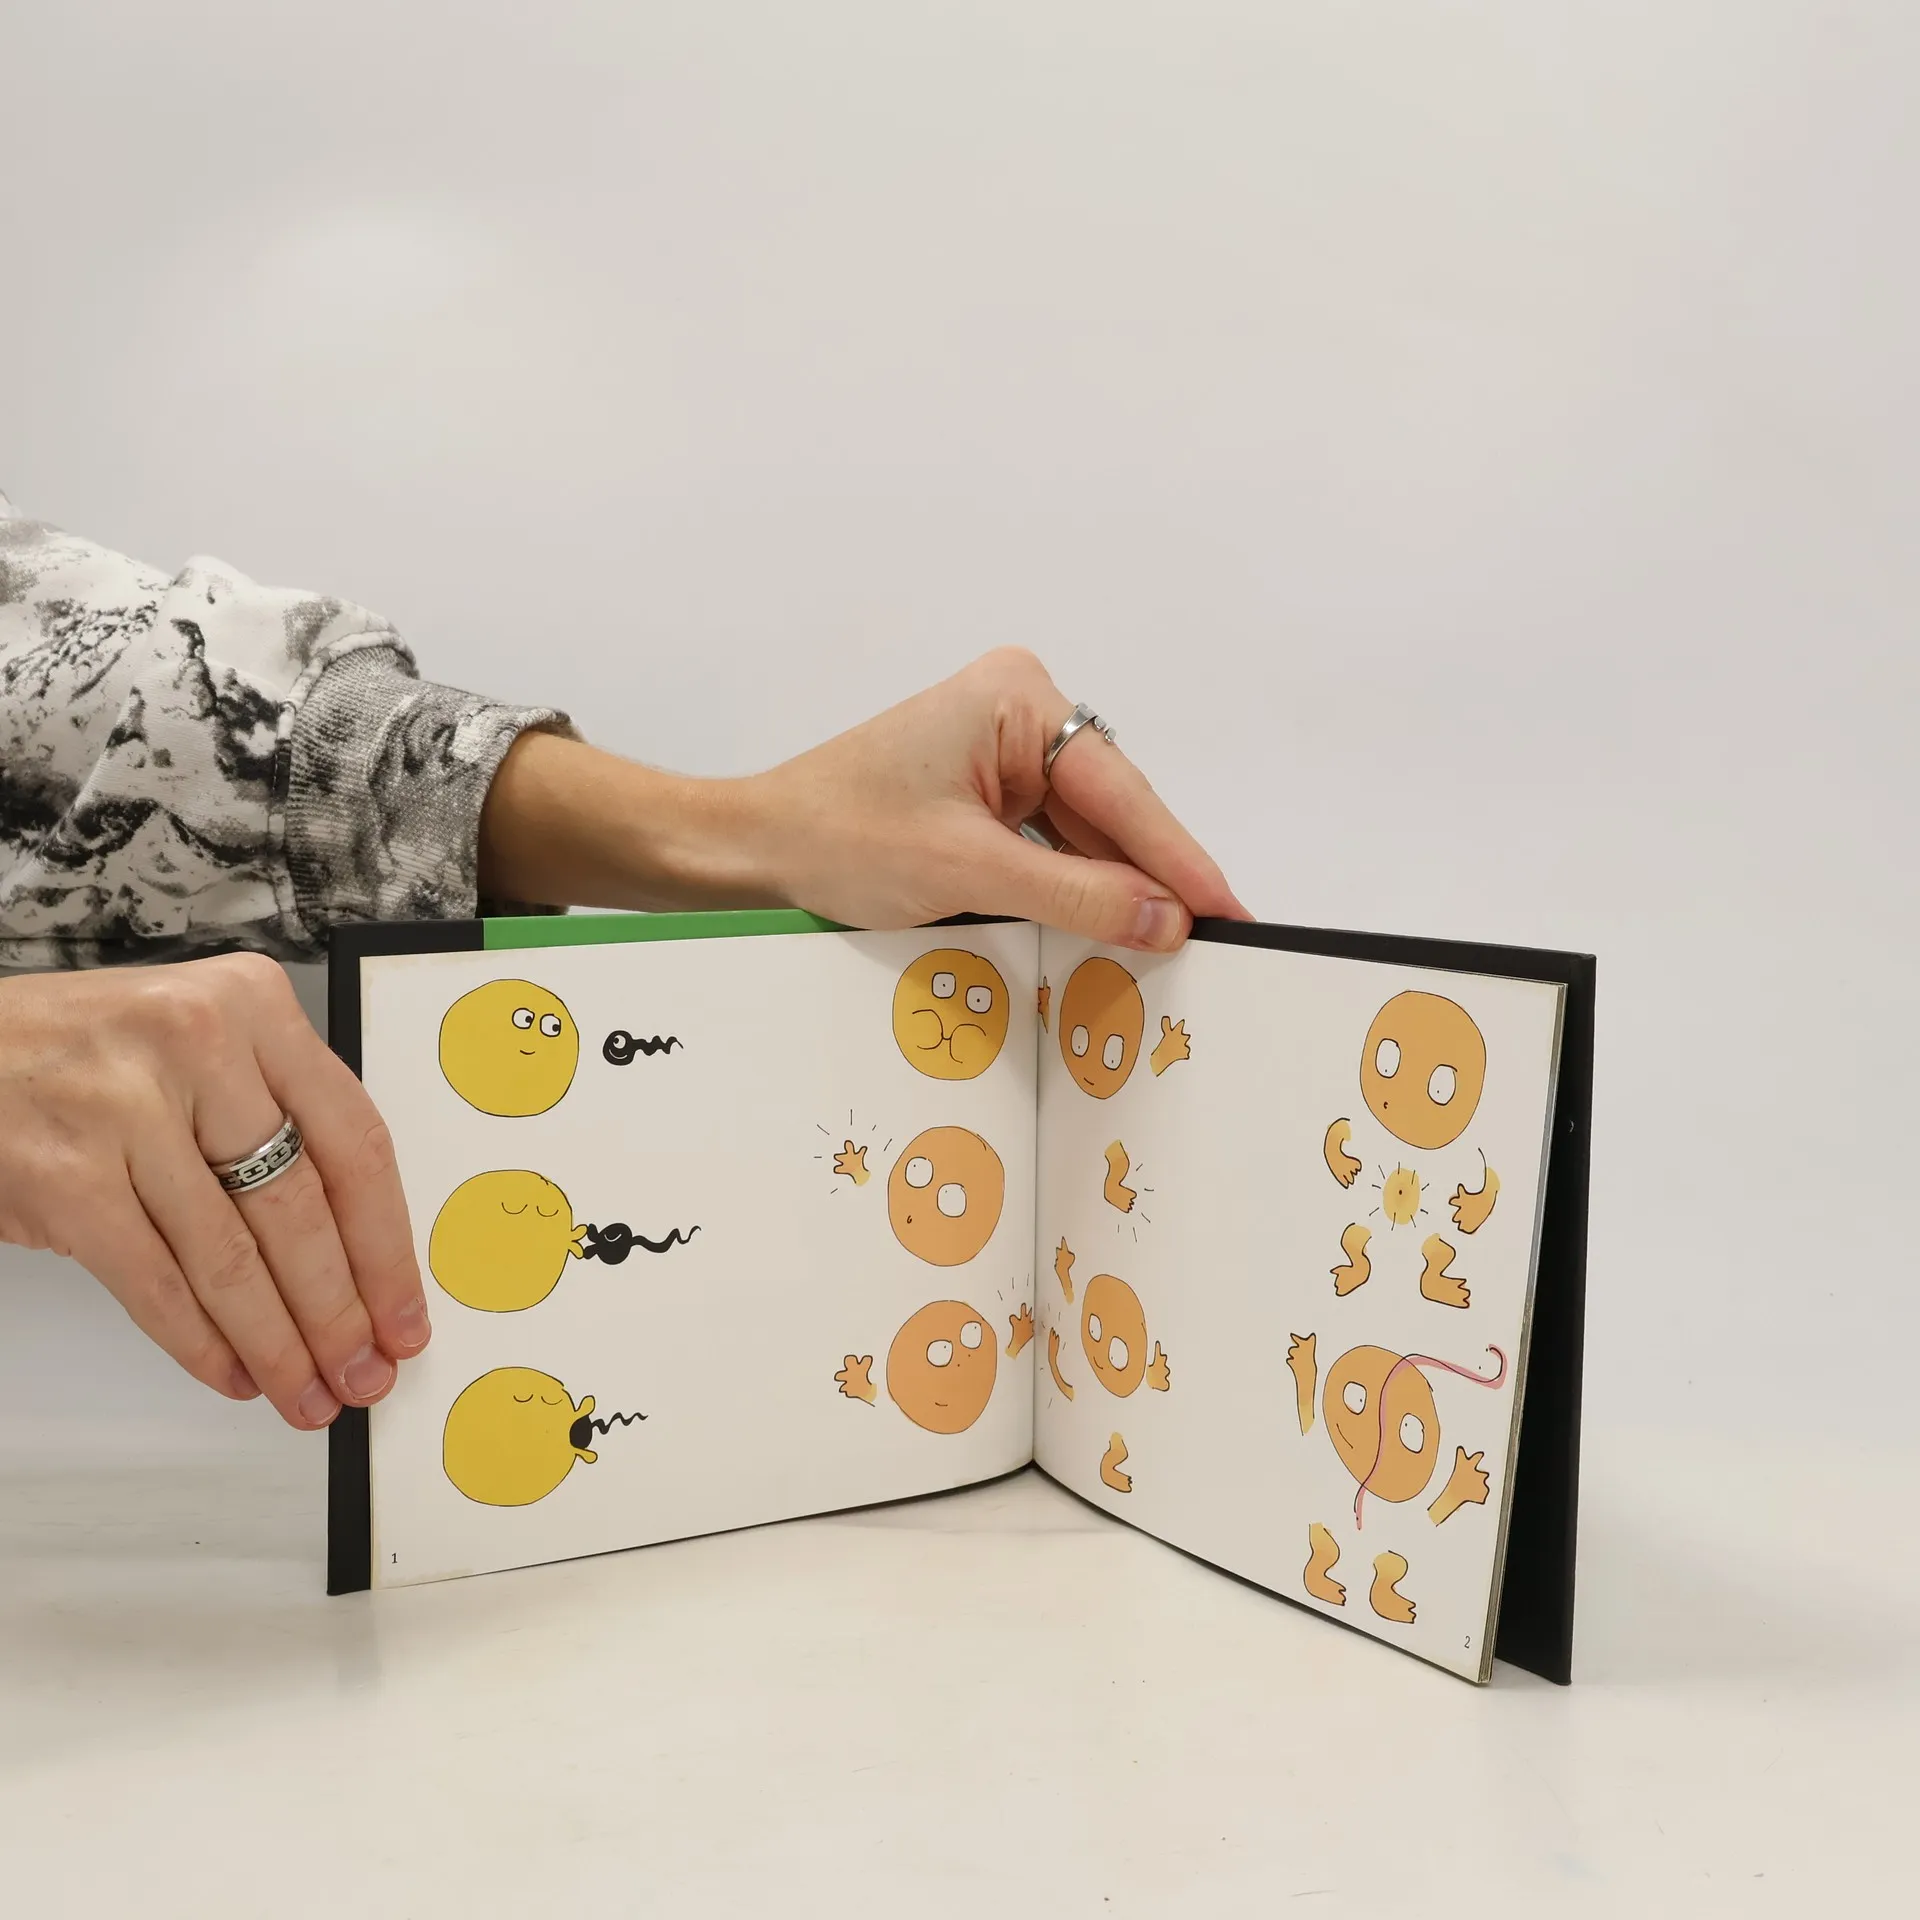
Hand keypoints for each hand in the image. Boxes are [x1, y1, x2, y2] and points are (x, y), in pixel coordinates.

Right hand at [0, 955, 426, 1428]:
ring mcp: (127, 1110)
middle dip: (341, 1311)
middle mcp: (199, 1045)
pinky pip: (156, 1281)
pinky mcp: (66, 1175)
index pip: (355, 1141)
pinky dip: (201, 1342)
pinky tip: (234, 1374)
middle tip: (365, 1371)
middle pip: (301, 1207)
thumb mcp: (202, 1045)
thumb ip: (277, 1116)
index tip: (407, 1312)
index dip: (389, 1245)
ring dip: (279, 1343)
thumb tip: (354, 1256)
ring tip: (309, 1392)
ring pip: (233, 1257)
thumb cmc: (92, 1052)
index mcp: (253, 1005)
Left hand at [479, 648, 1248, 950]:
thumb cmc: (835, 837)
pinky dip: (1069, 894)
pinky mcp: (981, 796)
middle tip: (1212, 947)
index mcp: (1018, 698)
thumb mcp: (966, 871)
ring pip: (1084, 838)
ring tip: (1165, 954)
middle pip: (1110, 813)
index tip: (1231, 912)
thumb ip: (1075, 894)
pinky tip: (1101, 937)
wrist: (750, 852)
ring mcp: (1000, 753)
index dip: (1178, 862)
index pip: (1121, 793)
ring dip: (1109, 894)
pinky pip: (1049, 849)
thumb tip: (1166, 919)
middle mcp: (1018, 712)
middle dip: (1148, 881)